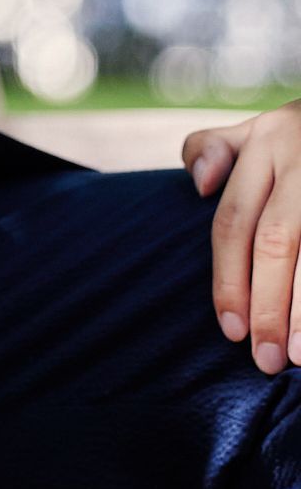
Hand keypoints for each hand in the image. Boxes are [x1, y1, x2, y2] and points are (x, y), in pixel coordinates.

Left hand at [185, 97, 300, 370]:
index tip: (230, 331)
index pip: (234, 221)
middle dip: (268, 304)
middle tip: (264, 360)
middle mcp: (300, 156)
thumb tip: (198, 184)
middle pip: (275, 241)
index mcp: (266, 142)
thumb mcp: (264, 128)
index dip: (228, 279)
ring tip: (299, 357)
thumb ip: (219, 149)